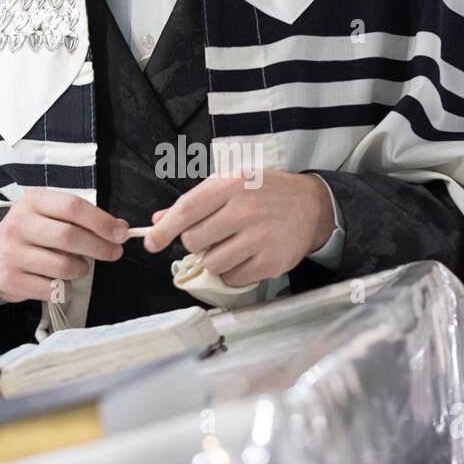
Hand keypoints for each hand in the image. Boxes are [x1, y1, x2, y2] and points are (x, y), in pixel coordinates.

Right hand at [0, 188, 128, 303]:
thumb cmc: (35, 232)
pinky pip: (51, 289)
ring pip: (62, 266)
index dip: (101, 221)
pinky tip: (61, 280)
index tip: (121, 234)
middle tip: (114, 253)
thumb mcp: (53, 214)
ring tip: (80, 266)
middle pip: (69, 236)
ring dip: (81, 269)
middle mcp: (18, 225)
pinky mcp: (9, 280)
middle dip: (100, 247)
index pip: (72, 207)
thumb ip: (85, 218)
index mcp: (33, 201)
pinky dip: (65, 288)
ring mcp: (11, 253)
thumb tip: (120, 229)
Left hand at [143, 171, 334, 286]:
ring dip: (215, 260)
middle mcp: (246, 210)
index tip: (151, 244)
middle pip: (194, 241)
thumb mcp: (230, 184)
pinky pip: (233, 278)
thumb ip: (194, 203)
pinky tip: (247, 256)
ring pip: (212, 263)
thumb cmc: (264, 192)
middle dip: (196, 243)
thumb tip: (158, 221)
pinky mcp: (272, 262)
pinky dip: (234, 273)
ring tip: (233, 245)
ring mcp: (260, 238)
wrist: (311, 206)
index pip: (186, 210)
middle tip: (214, 235)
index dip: (164, 231)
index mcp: (232, 185)